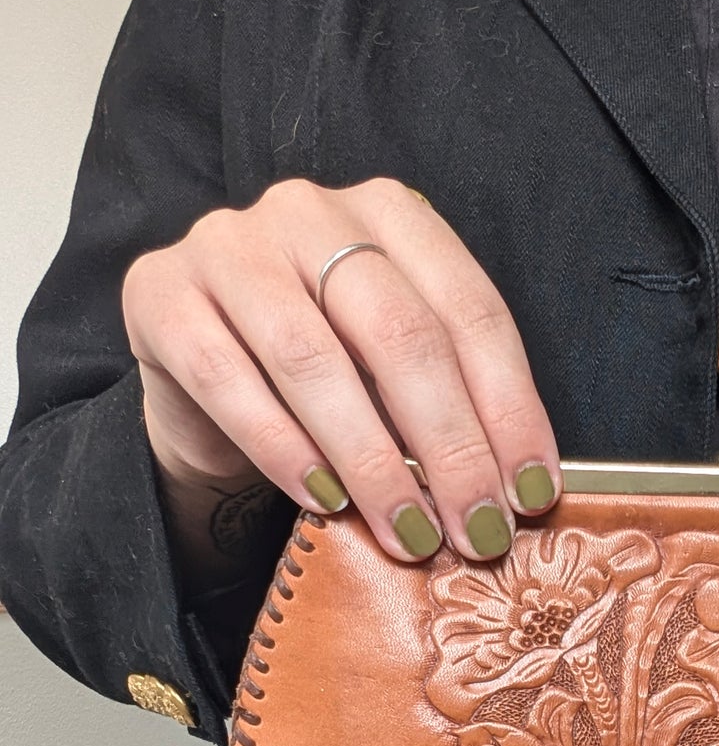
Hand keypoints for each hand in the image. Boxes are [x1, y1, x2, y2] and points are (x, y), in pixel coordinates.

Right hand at [123, 176, 558, 570]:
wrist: (203, 377)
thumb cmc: (325, 375)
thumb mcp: (397, 373)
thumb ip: (451, 402)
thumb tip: (517, 491)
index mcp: (391, 214)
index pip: (470, 310)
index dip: (510, 409)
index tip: (532, 494)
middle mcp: (309, 212)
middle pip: (400, 334)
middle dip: (450, 445)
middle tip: (477, 530)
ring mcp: (228, 244)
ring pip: (314, 360)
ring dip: (373, 462)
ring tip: (410, 534)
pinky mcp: (159, 292)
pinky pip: (226, 379)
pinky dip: (284, 449)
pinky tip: (326, 503)